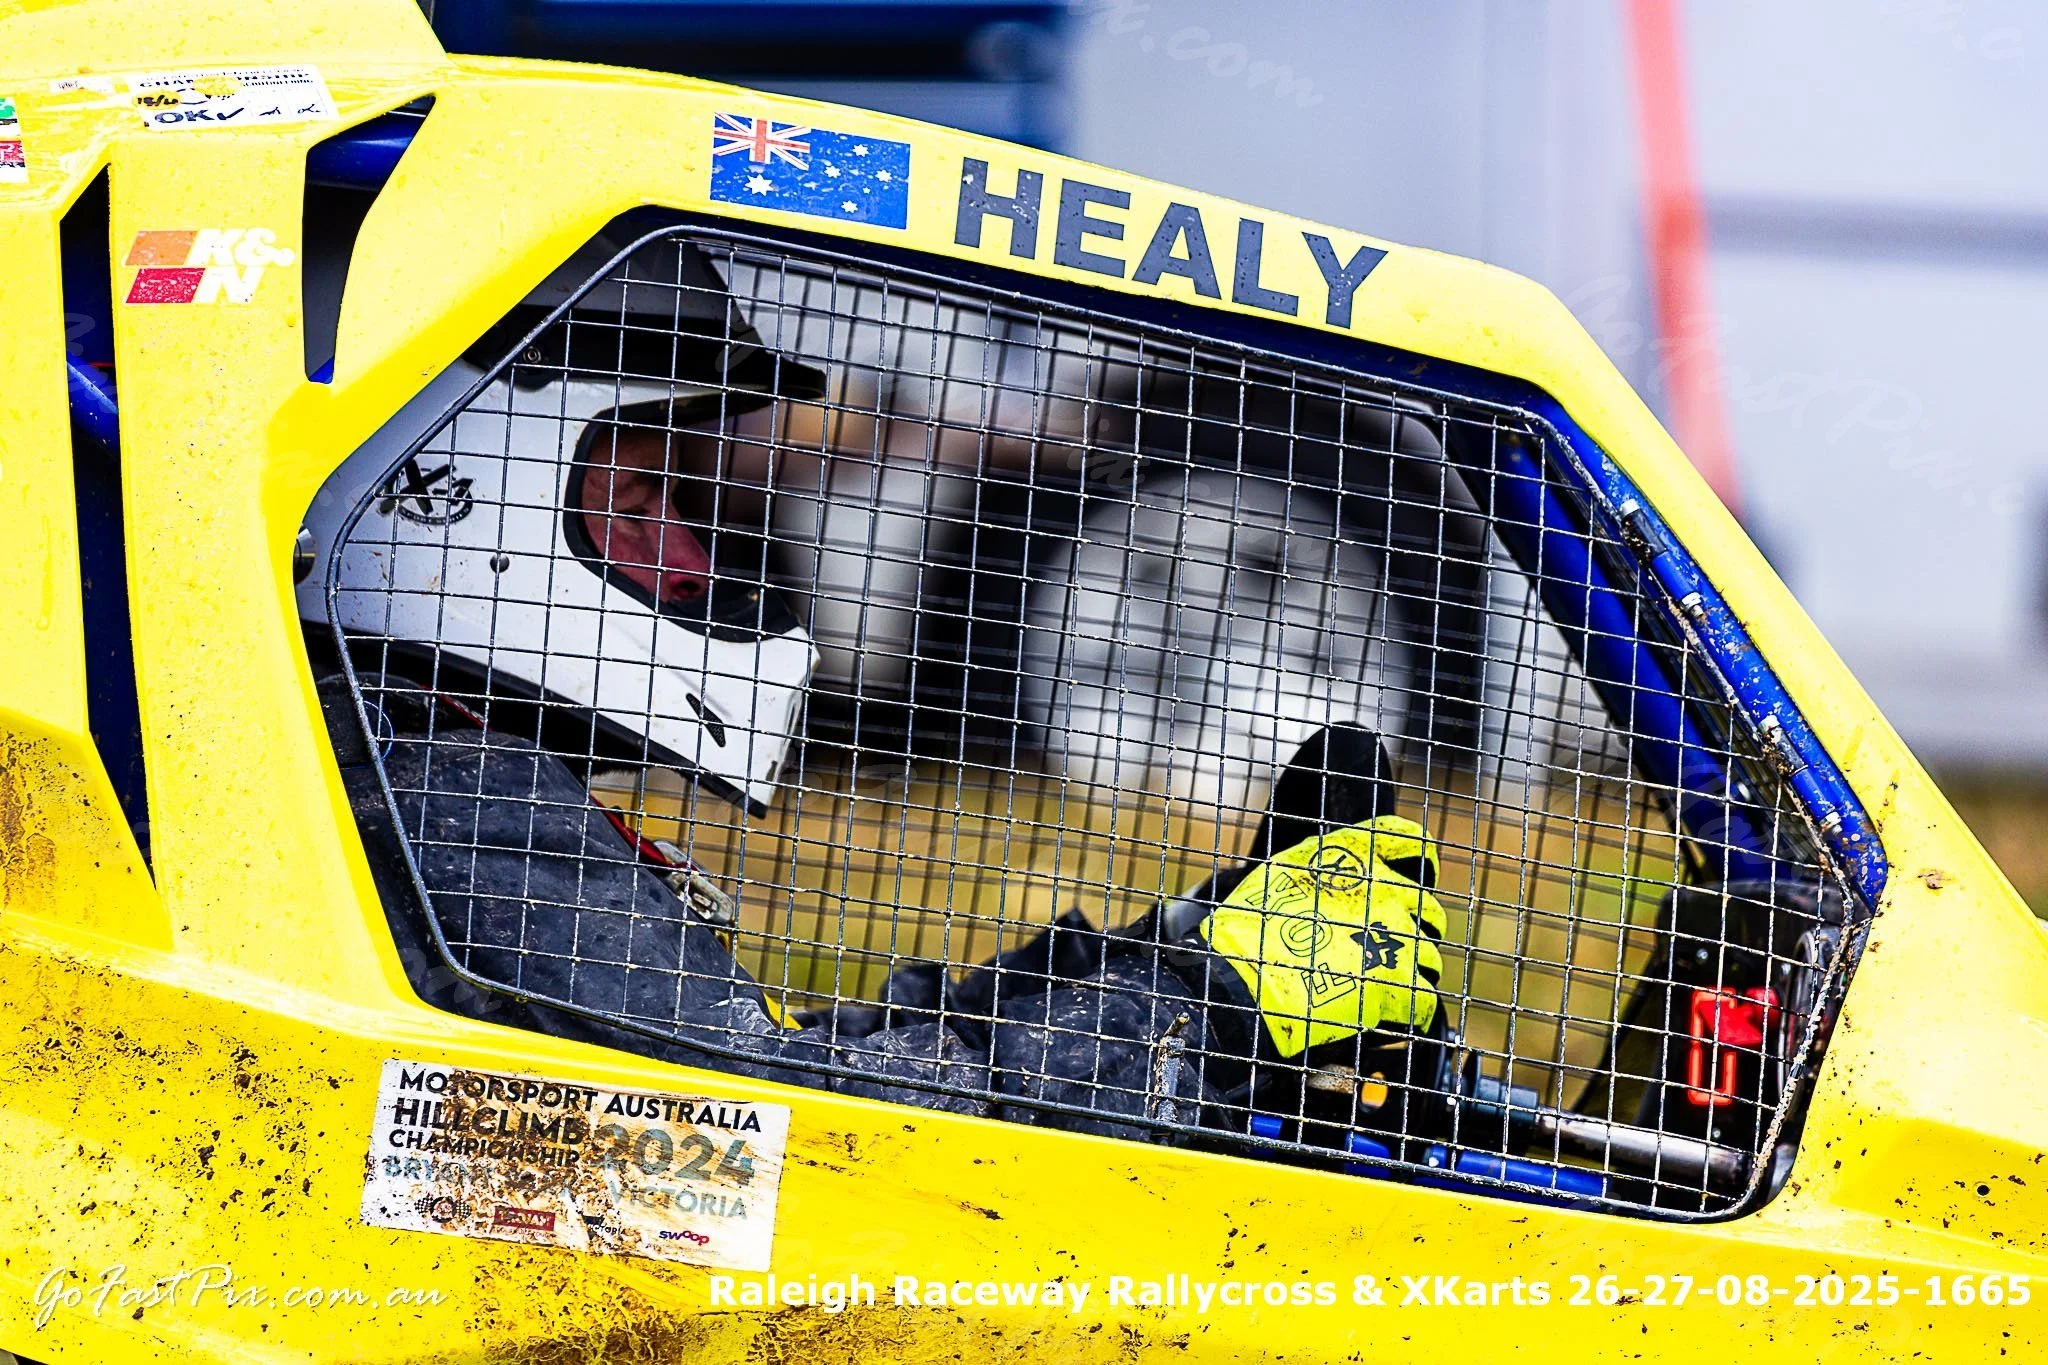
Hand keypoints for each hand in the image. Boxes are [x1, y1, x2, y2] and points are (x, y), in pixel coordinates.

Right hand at [1200, 816, 1446, 1057]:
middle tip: (1385, 947)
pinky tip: (1386, 1012)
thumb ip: (1324, 870)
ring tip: (1382, 985)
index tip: (1422, 869)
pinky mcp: (1398, 984)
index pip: (1410, 840)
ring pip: (1428, 957)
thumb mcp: (1283, 874)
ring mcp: (1394, 937)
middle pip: (1426, 910)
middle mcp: (1384, 890)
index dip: (1421, 856)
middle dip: (1412, 929)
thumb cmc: (1252, 929)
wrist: (1244, 980)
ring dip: (1410, 971)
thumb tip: (1339, 882)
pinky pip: (1423, 999)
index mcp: (1355, 858)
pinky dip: (1409, 1009)